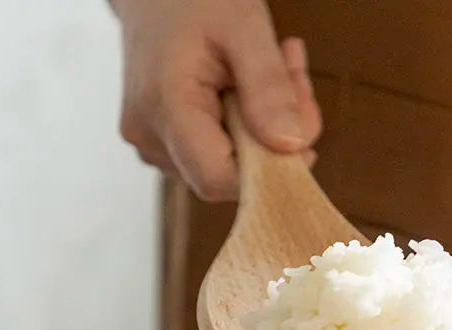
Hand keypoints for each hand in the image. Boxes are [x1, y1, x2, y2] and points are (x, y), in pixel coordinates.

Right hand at [113, 0, 321, 201]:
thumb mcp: (243, 28)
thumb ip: (269, 87)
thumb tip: (293, 146)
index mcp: (164, 109)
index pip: (218, 179)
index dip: (267, 170)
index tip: (301, 133)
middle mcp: (150, 138)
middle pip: (229, 173)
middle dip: (275, 136)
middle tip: (294, 76)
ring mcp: (153, 143)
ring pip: (229, 163)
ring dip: (266, 125)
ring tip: (277, 68)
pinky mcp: (164, 141)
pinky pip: (218, 150)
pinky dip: (248, 123)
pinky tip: (254, 83)